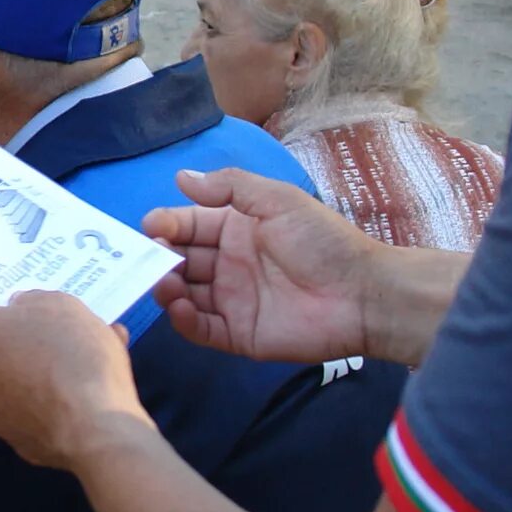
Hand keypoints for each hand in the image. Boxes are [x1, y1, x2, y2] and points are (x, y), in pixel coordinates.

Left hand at [0, 290, 149, 472]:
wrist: (93, 429)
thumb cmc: (73, 356)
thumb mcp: (61, 305)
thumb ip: (33, 301)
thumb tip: (20, 309)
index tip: (12, 306)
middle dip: (15, 342)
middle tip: (53, 338)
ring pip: (10, 384)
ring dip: (35, 374)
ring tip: (81, 369)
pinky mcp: (16, 442)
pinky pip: (29, 414)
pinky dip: (48, 406)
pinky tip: (84, 400)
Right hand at [143, 167, 377, 363]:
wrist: (362, 294)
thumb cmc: (323, 241)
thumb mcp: (279, 200)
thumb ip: (230, 187)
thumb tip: (182, 177)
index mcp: (237, 229)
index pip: (189, 224)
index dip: (167, 224)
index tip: (151, 226)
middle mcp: (229, 264)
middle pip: (182, 259)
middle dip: (160, 256)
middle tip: (148, 256)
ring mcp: (232, 300)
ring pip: (184, 294)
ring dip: (167, 286)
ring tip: (164, 281)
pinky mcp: (238, 334)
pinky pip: (200, 328)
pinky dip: (182, 319)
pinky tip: (178, 306)